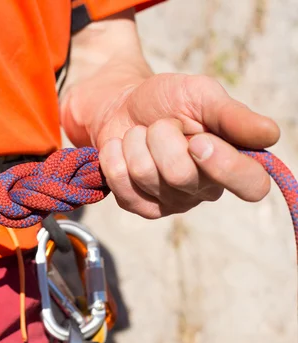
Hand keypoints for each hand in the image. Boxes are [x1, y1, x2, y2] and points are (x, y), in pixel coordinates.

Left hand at [61, 73, 279, 218]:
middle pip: (180, 176)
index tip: (200, 140)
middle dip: (160, 137)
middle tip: (161, 124)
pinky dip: (114, 158)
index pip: (252, 186)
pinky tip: (121, 148)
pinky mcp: (140, 206)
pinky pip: (123, 188)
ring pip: (146, 177)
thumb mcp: (202, 95)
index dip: (226, 167)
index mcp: (233, 161)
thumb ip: (233, 115)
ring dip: (135, 143)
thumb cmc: (167, 100)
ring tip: (141, 134)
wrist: (122, 105)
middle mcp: (206, 189)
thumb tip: (270, 135)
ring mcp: (171, 202)